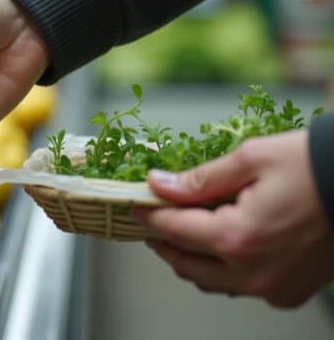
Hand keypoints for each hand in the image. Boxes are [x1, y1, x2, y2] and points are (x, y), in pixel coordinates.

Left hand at [132, 130, 333, 307]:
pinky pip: (240, 286)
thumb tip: (158, 185)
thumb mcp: (250, 158)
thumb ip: (199, 179)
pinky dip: (222, 269)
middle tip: (152, 219)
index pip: (173, 231)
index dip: (147, 216)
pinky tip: (220, 243)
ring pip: (210, 281)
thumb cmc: (316, 166)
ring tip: (182, 229)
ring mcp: (273, 287)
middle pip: (185, 264)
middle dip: (163, 241)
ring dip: (190, 258)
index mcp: (238, 238)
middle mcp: (253, 272)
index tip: (134, 204)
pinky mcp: (290, 292)